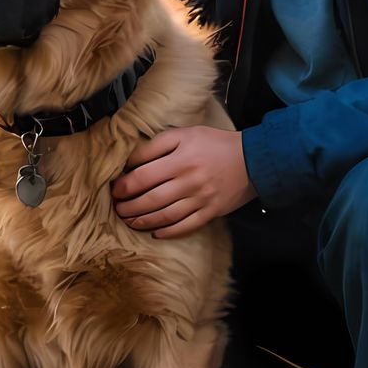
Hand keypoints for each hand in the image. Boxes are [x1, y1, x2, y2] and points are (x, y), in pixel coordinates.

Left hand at [111, 126, 256, 239]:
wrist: (253, 159)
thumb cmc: (215, 144)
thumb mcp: (186, 134)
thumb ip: (158, 145)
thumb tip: (132, 161)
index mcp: (180, 159)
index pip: (143, 176)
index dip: (124, 185)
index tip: (115, 189)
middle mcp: (189, 181)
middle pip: (150, 199)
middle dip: (128, 207)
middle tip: (117, 209)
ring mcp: (201, 199)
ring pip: (165, 216)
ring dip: (143, 221)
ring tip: (130, 221)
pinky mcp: (211, 212)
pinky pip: (186, 226)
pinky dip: (168, 232)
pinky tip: (155, 233)